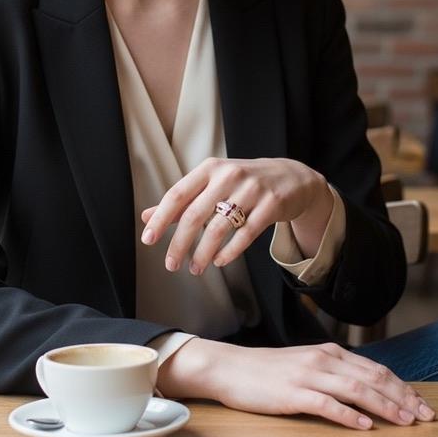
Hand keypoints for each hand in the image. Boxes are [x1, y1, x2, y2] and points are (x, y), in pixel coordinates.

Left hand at [140, 157, 328, 275]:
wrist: (291, 177)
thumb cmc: (244, 182)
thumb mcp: (213, 183)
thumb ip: (182, 200)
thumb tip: (146, 217)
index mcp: (210, 168)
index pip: (178, 194)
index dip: (160, 218)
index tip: (148, 240)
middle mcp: (229, 175)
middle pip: (195, 214)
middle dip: (179, 243)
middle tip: (170, 264)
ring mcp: (252, 190)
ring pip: (219, 227)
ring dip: (203, 253)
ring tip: (195, 268)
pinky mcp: (271, 205)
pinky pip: (245, 234)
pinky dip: (229, 252)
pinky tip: (219, 261)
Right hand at [158, 338, 435, 428]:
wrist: (231, 368)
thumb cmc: (269, 371)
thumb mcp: (307, 365)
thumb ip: (335, 373)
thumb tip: (366, 389)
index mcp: (330, 352)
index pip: (375, 369)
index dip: (402, 387)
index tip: (422, 404)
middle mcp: (324, 359)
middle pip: (373, 378)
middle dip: (403, 397)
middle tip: (425, 416)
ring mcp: (309, 375)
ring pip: (356, 390)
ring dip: (384, 406)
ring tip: (405, 421)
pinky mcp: (293, 393)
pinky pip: (327, 404)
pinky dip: (348, 415)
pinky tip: (364, 427)